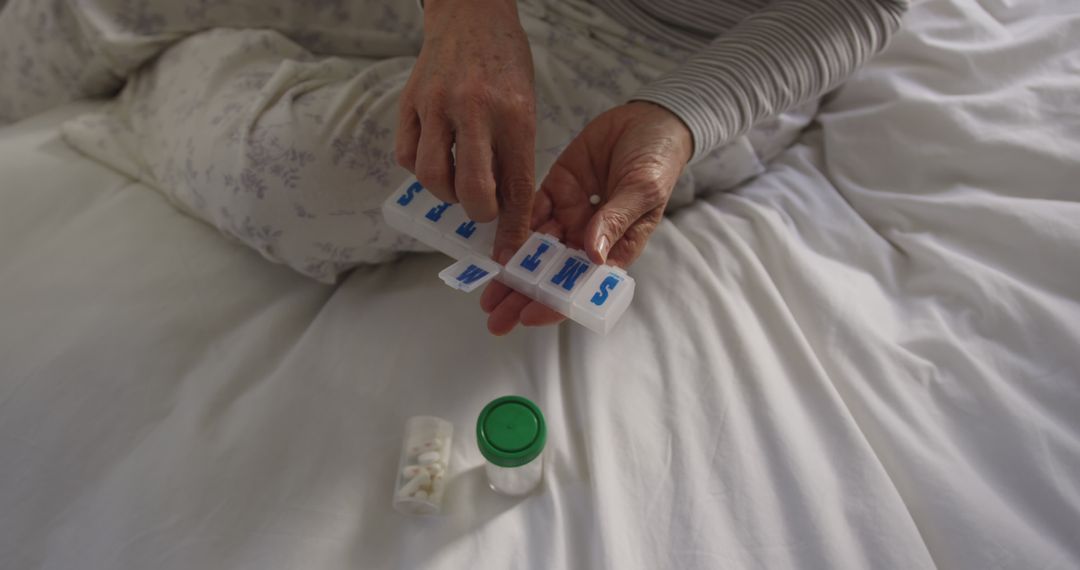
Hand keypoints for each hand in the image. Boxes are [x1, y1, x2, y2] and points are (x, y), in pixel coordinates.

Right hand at [395, 0, 536, 259]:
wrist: (471, 14)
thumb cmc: (504, 65)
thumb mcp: (525, 107)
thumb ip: (514, 156)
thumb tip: (506, 211)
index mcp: (514, 115)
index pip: (515, 186)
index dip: (512, 227)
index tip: (507, 251)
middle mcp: (474, 110)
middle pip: (472, 190)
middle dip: (478, 213)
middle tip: (482, 208)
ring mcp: (436, 105)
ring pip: (432, 178)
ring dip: (446, 193)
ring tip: (458, 180)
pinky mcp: (409, 102)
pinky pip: (407, 156)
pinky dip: (420, 169)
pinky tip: (437, 158)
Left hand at [480, 101, 693, 334]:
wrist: (650, 119)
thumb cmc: (659, 161)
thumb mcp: (643, 191)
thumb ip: (616, 220)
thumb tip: (592, 253)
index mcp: (616, 248)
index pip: (583, 285)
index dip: (557, 303)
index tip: (530, 315)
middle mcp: (589, 237)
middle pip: (553, 274)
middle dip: (523, 294)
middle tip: (494, 316)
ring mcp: (570, 213)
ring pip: (536, 248)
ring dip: (512, 268)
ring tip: (487, 288)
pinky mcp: (556, 188)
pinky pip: (530, 210)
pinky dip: (512, 226)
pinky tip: (493, 243)